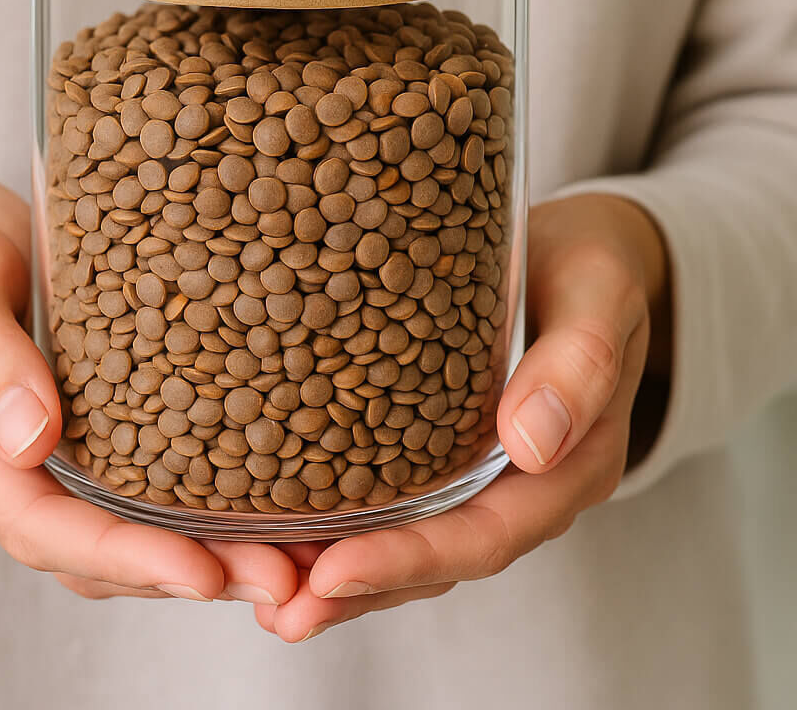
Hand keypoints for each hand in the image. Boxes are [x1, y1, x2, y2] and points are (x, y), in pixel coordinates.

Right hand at [0, 171, 297, 604]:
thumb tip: (28, 438)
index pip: (36, 524)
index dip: (119, 555)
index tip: (200, 571)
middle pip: (85, 550)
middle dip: (178, 572)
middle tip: (274, 579)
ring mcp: (34, 460)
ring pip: (112, 534)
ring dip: (194, 555)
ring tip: (280, 560)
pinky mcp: (76, 436)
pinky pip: (126, 493)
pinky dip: (184, 514)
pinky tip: (247, 506)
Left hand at [252, 194, 669, 640]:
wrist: (581, 257)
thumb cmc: (592, 270)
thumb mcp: (599, 295)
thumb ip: (580, 363)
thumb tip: (530, 444)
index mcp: (570, 465)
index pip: (486, 534)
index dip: (411, 560)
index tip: (334, 573)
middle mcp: (522, 485)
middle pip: (438, 555)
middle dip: (359, 587)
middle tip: (281, 610)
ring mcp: (482, 471)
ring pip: (411, 537)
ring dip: (341, 570)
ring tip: (268, 592)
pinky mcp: (445, 443)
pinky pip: (398, 495)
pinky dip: (346, 520)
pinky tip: (288, 528)